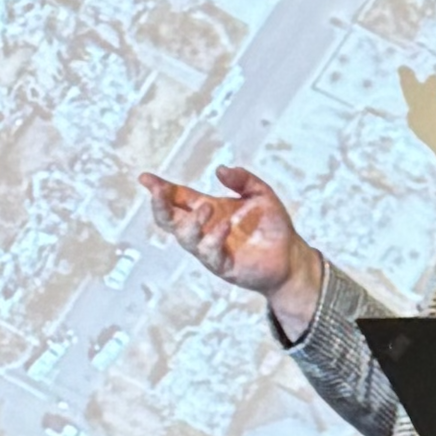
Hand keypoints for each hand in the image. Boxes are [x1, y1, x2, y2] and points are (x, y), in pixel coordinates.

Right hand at [138, 165, 323, 337]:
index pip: (177, 197)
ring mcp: (210, 248)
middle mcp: (203, 228)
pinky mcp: (222, 265)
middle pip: (169, 219)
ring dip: (191, 222)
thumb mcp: (260, 193)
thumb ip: (242, 179)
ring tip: (206, 207)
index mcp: (207, 208)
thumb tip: (220, 170)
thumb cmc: (271, 225)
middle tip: (158, 191)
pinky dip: (213, 239)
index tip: (145, 177)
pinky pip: (209, 253)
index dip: (160, 188)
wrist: (290, 256)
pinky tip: (224, 227)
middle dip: (159, 205)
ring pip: (185, 237)